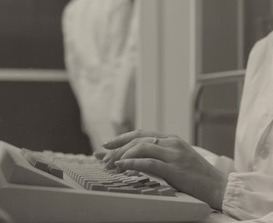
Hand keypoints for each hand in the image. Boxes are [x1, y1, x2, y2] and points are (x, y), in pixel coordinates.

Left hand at [102, 129, 227, 210]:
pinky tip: (122, 166)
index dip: (121, 138)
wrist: (219, 186)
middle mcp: (171, 142)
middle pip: (137, 140)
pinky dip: (132, 163)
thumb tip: (131, 160)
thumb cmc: (196, 176)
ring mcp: (174, 154)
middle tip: (102, 157)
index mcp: (171, 138)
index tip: (106, 143)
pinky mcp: (175, 167)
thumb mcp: (175, 160)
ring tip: (110, 165)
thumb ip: (156, 156)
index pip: (140, 134)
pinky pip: (148, 162)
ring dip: (121, 156)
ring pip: (140, 148)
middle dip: (117, 148)